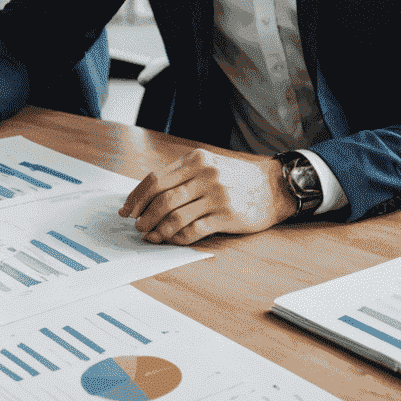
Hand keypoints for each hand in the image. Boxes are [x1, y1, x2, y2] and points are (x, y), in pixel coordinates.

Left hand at [119, 147, 297, 242]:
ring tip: (150, 236)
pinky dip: (178, 237)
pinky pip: (194, 230)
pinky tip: (171, 240)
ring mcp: (216, 195)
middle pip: (162, 198)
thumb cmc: (236, 178)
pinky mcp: (227, 215)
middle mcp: (204, 175)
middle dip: (144, 215)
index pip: (156, 179)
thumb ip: (183, 175)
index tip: (127, 209)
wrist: (273, 186)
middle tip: (137, 226)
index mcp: (195, 160)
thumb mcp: (209, 165)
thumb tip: (149, 195)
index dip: (137, 196)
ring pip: (176, 215)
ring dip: (158, 229)